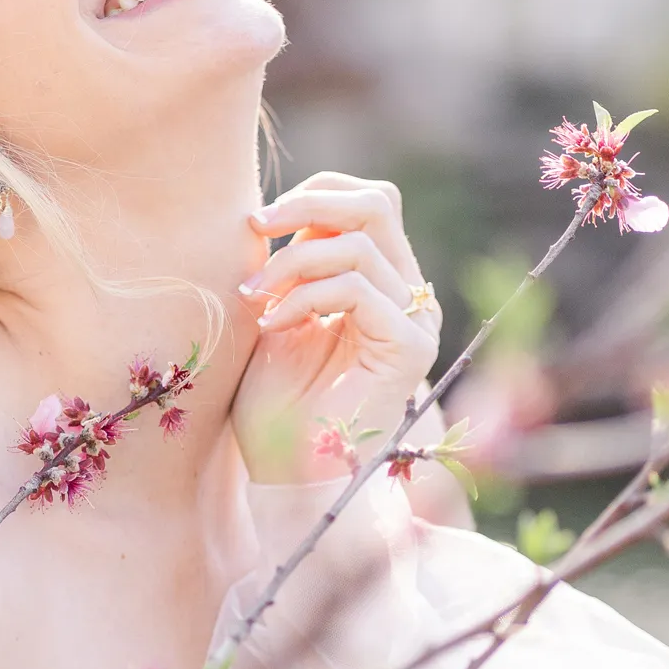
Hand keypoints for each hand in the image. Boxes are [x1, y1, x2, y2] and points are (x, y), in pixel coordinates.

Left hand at [233, 171, 440, 482]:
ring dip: (292, 262)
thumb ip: (291, 263)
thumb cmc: (276, 404)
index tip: (257, 222)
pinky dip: (304, 296)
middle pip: (378, 204)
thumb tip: (274, 212)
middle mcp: (407, 294)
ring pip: (359, 245)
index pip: (366, 203)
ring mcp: (414, 321)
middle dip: (309, 204)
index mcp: (381, 281)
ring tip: (253, 297)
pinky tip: (273, 325)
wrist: (288, 473)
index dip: (314, 195)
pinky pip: (356, 289)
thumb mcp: (277, 313)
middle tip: (256, 227)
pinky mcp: (408, 348)